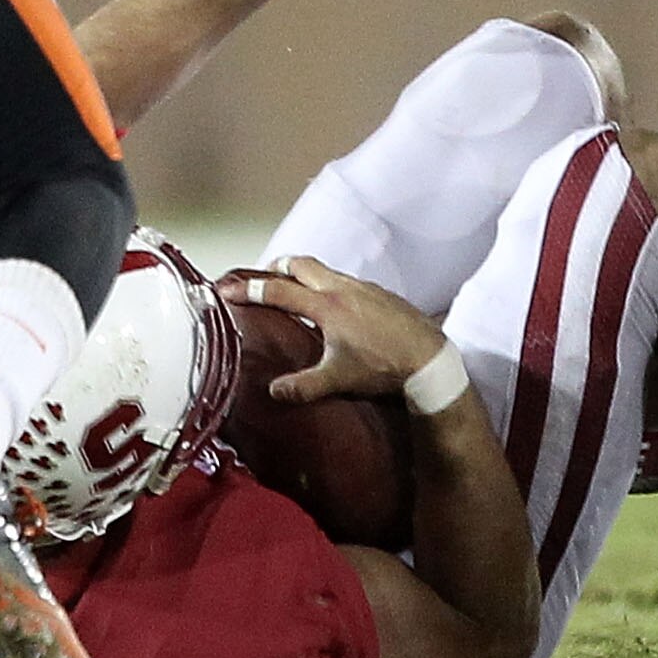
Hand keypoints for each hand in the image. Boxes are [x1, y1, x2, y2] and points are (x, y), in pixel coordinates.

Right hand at [230, 256, 449, 405]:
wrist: (428, 357)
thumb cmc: (382, 367)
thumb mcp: (338, 380)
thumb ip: (303, 386)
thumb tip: (273, 392)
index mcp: (327, 306)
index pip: (279, 291)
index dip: (250, 289)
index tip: (228, 288)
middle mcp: (343, 288)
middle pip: (301, 265)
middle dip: (277, 267)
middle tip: (262, 277)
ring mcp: (364, 287)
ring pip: (326, 271)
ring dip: (305, 275)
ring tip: (295, 290)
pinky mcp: (380, 292)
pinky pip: (346, 280)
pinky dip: (329, 284)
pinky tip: (335, 305)